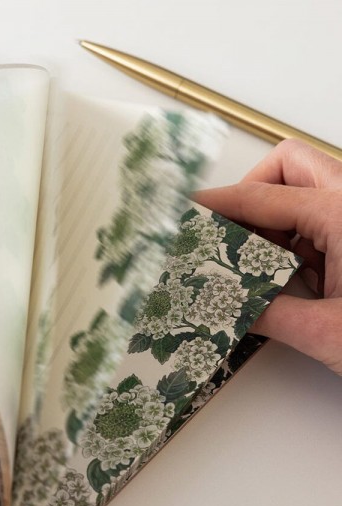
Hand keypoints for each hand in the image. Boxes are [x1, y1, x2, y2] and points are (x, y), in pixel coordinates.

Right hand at [197, 139, 341, 375]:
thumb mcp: (329, 333)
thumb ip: (265, 314)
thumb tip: (220, 305)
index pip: (264, 195)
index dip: (217, 202)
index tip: (184, 211)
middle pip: (290, 167)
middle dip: (249, 192)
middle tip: (222, 231)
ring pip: (299, 194)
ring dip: (264, 222)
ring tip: (240, 260)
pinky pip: (310, 224)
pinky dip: (283, 243)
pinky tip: (269, 274)